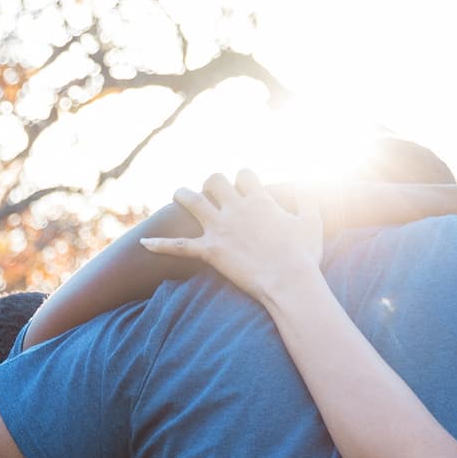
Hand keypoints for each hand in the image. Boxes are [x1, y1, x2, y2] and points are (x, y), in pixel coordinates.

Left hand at [140, 170, 323, 307]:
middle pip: (214, 180)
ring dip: (183, 195)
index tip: (244, 187)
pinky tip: (144, 244)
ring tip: (179, 195)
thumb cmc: (304, 255)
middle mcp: (236, 208)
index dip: (242, 179)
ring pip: (191, 200)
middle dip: (211, 183)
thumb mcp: (312, 222)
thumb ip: (307, 199)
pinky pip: (179, 246)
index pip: (244, 175)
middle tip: (211, 192)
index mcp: (259, 199)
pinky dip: (160, 245)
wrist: (290, 282)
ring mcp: (220, 228)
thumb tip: (303, 185)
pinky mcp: (210, 251)